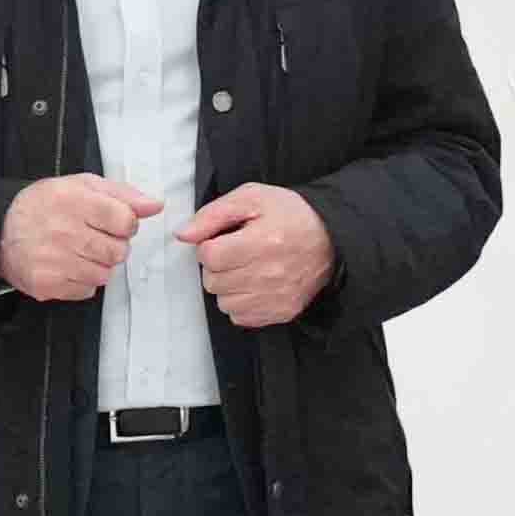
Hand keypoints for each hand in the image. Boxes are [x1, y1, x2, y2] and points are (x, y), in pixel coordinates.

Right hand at [0, 173, 157, 302]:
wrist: (1, 229)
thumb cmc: (46, 204)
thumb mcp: (82, 186)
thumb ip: (122, 194)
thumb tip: (155, 206)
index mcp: (73, 201)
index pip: (125, 220)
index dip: (125, 223)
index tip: (113, 222)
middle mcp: (63, 231)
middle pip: (119, 251)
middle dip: (113, 245)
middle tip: (93, 237)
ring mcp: (54, 261)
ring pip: (105, 274)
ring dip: (98, 264)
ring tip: (78, 251)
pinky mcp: (47, 284)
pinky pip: (87, 290)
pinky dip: (82, 281)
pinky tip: (67, 265)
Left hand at [186, 183, 333, 326]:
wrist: (331, 238)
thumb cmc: (290, 215)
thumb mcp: (252, 198)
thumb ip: (212, 214)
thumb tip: (183, 235)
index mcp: (261, 241)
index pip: (209, 256)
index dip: (209, 245)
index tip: (225, 239)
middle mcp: (269, 274)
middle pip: (212, 281)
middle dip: (217, 266)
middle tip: (236, 253)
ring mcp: (275, 297)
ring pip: (223, 302)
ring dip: (228, 286)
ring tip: (246, 269)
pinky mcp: (281, 312)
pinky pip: (240, 317)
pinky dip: (241, 303)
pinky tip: (255, 285)